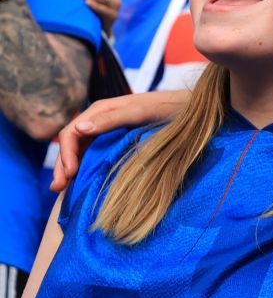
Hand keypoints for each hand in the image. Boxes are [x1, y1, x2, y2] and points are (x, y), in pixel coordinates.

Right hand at [51, 90, 191, 191]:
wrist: (191, 108)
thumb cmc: (167, 107)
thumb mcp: (140, 112)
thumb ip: (111, 119)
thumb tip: (79, 129)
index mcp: (100, 111)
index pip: (71, 133)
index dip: (65, 154)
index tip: (70, 173)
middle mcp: (100, 121)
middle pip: (72, 144)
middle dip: (62, 166)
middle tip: (57, 189)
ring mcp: (109, 132)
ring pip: (82, 152)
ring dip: (71, 169)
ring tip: (64, 190)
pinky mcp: (119, 141)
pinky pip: (96, 155)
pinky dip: (87, 168)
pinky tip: (85, 183)